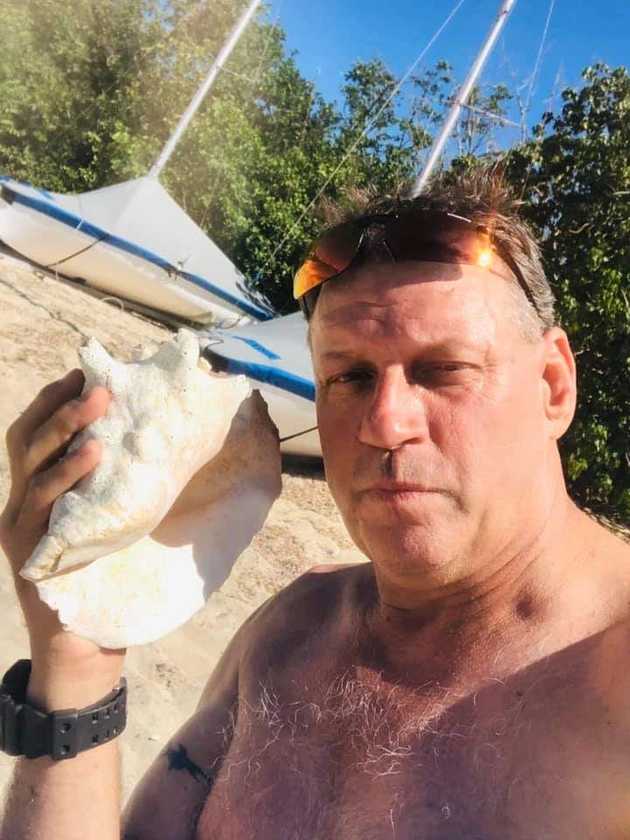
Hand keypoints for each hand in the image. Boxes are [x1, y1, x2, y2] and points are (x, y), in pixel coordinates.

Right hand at [0, 370, 123, 691]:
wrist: (83, 648)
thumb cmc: (108, 581)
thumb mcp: (114, 526)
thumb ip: (122, 492)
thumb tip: (176, 454)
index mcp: (40, 493)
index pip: (36, 435)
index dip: (54, 401)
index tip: (85, 372)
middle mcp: (23, 504)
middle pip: (29, 441)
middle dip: (61, 407)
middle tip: (97, 381)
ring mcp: (21, 527)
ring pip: (33, 466)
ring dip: (65, 430)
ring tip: (97, 405)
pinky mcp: (28, 551)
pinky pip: (43, 505)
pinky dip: (67, 475)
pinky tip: (93, 456)